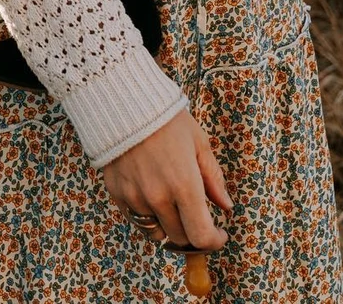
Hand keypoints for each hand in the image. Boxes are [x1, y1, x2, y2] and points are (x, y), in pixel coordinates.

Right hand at [103, 109, 231, 250]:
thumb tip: (226, 206)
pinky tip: (152, 195)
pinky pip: (136, 219)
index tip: (219, 232)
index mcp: (184, 185)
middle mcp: (158, 197)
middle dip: (193, 232)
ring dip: (169, 225)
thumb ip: (213, 178)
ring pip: (157, 233)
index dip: (214, 241)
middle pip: (180, 238)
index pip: (201, 237)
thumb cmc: (165, 118)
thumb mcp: (198, 142)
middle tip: (197, 216)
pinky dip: (148, 215)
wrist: (122, 99)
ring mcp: (135, 196)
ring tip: (173, 204)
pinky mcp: (117, 192)